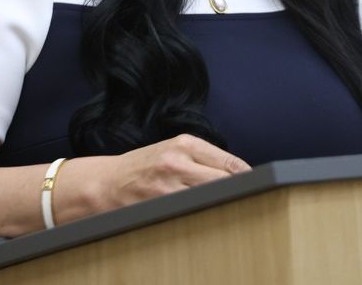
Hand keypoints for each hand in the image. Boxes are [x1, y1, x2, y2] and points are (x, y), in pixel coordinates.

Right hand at [53, 134, 250, 221]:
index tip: (257, 186)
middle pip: (224, 180)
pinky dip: (202, 215)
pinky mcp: (159, 205)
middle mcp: (177, 161)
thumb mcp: (171, 150)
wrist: (104, 184)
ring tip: (230, 210)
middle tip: (250, 200)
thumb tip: (238, 173)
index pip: (229, 162)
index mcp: (184, 143)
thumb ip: (201, 158)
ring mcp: (168, 185)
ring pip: (210, 197)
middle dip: (238, 191)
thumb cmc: (141, 167)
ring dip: (222, 205)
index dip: (246, 177)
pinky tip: (205, 218)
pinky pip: (191, 212)